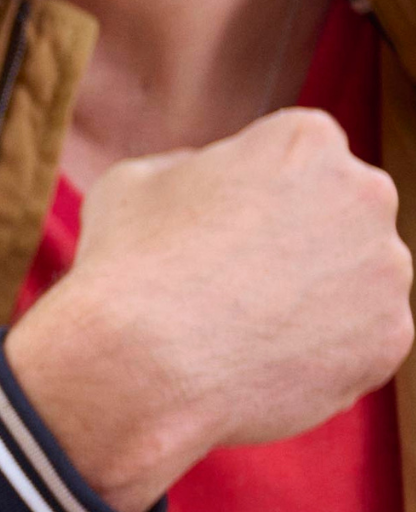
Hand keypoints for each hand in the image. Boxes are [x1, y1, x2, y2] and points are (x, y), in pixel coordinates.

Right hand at [10, 108, 409, 511]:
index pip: (298, 158)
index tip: (215, 229)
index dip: (252, 195)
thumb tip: (204, 178)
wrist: (134, 371)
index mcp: (307, 140)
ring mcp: (388, 269)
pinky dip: (320, 353)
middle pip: (339, 214)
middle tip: (232, 282)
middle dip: (298, 241)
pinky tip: (262, 363)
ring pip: (354, 279)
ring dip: (312, 298)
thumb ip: (189, 167)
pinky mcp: (391, 337)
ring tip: (242, 331)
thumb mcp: (132, 182)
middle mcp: (367, 193)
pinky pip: (359, 341)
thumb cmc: (123, 267)